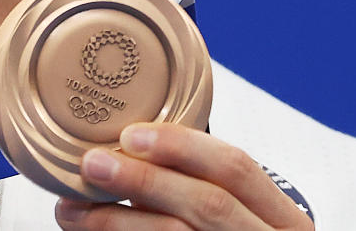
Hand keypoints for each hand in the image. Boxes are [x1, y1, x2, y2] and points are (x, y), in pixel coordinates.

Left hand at [55, 124, 313, 229]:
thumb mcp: (240, 220)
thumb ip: (200, 190)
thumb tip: (126, 154)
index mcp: (283, 221)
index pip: (236, 167)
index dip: (182, 146)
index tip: (131, 135)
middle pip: (206, 203)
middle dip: (143, 180)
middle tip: (92, 165)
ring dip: (116, 220)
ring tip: (72, 210)